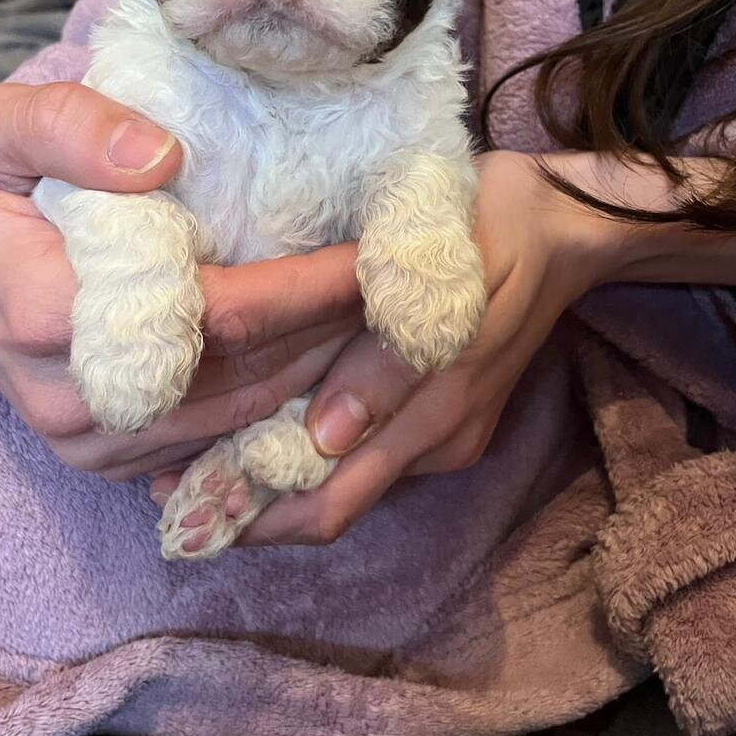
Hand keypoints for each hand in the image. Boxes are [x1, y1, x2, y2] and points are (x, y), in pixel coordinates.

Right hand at [0, 81, 361, 478]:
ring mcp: (93, 446)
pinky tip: (330, 361)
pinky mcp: (112, 465)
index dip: (303, 288)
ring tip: (380, 317)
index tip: (370, 249)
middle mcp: (75, 401)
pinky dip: (284, 406)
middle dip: (330, 330)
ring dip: (320, 372)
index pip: (214, 313)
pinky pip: (219, 446)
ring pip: (240, 419)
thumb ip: (67, 123)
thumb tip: (157, 156)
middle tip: (400, 284)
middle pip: (240, 374)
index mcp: (49, 316)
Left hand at [151, 150, 735, 545]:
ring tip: (195, 457)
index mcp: (435, 415)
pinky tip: (267, 422)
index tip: (172, 498)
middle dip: (248, 508)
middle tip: (163, 490)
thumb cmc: (492, 226)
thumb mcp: (440, 274)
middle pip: (329, 505)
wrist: (572, 223)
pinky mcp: (455, 416)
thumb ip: (388, 361)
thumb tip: (325, 438)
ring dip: (277, 480)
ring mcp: (449, 434)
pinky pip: (375, 453)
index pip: (328, 500)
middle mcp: (438, 443)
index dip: (250, 512)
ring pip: (349, 481)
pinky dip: (315, 451)